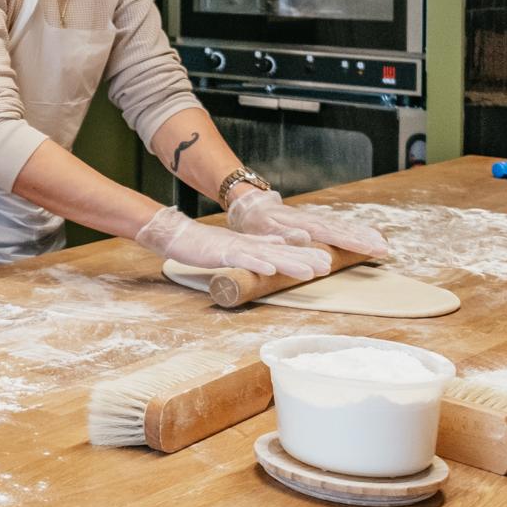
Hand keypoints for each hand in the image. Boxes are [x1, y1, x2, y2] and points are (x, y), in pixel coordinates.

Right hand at [135, 204, 331, 279]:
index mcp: (253, 244)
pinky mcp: (221, 254)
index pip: (284, 250)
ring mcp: (236, 248)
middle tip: (328, 267)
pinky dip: (257, 264)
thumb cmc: (204, 244)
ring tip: (310, 271)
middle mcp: (249, 244)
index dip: (305, 255)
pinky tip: (271, 270)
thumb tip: (280, 244)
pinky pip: (242, 260)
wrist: (178, 234)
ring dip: (290, 263)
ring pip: (267, 256)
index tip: (327, 262)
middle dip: (305, 260)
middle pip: (282, 253)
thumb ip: (258, 245)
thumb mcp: (236, 245)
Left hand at [226, 187, 387, 256]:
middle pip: (342, 229)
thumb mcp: (263, 228)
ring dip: (363, 234)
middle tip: (385, 249)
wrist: (252, 205)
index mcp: (302, 223)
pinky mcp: (315, 221)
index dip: (351, 241)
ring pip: (343, 226)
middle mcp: (313, 220)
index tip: (370, 248)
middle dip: (364, 239)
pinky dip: (354, 230)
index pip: (331, 233)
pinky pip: (338, 225)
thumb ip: (283, 234)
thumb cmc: (256, 221)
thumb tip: (305, 237)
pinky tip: (366, 235)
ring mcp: (315, 219)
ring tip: (383, 243)